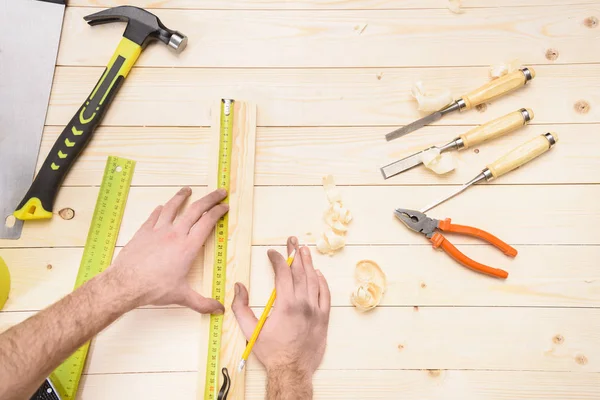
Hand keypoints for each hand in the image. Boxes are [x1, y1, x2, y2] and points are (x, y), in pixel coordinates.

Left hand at [109, 187, 227, 313]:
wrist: (125, 283)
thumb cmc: (154, 289)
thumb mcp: (181, 297)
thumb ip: (202, 303)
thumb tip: (219, 309)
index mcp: (188, 247)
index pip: (207, 222)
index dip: (218, 212)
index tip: (225, 206)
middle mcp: (175, 234)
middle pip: (196, 209)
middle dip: (210, 198)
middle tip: (220, 191)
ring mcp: (158, 230)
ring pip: (173, 207)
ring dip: (182, 196)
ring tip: (188, 190)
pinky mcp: (143, 232)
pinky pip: (154, 216)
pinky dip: (161, 209)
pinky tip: (162, 207)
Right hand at [232, 237, 330, 374]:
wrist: (291, 371)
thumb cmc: (271, 352)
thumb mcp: (250, 330)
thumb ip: (241, 307)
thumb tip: (239, 287)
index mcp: (286, 304)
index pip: (283, 274)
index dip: (278, 260)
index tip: (272, 252)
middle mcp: (303, 304)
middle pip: (300, 272)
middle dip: (295, 254)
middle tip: (293, 240)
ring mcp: (316, 310)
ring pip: (314, 280)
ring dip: (309, 263)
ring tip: (304, 250)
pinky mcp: (324, 318)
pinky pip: (325, 294)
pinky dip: (322, 282)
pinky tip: (317, 273)